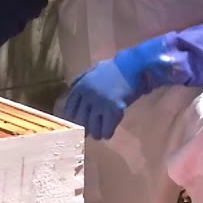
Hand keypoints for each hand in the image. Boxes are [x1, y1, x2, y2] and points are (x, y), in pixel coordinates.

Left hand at [60, 36, 179, 139]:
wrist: (132, 67)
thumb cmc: (113, 68)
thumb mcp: (92, 70)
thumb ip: (80, 79)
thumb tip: (71, 89)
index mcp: (81, 86)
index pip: (70, 108)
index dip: (72, 118)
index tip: (75, 124)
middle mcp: (88, 96)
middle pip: (80, 120)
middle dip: (84, 128)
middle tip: (88, 133)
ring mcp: (101, 103)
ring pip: (93, 127)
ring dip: (96, 133)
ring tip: (99, 135)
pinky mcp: (114, 109)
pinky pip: (107, 128)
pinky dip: (107, 133)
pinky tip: (108, 134)